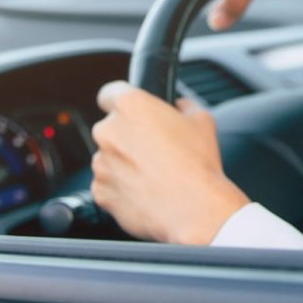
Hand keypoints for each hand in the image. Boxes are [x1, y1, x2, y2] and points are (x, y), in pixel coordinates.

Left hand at [90, 80, 249, 244]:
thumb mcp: (202, 120)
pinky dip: (121, 188)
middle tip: (152, 149)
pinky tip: (146, 191)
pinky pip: (107, 185)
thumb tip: (179, 105)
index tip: (130, 112)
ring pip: (108, 158)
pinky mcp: (100, 192)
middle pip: (110, 128)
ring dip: (123, 163)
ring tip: (153, 175)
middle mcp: (109, 132)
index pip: (109, 93)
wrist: (195, 210)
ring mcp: (101, 163)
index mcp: (131, 106)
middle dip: (126, 136)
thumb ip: (184, 105)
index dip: (120, 101)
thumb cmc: (199, 165)